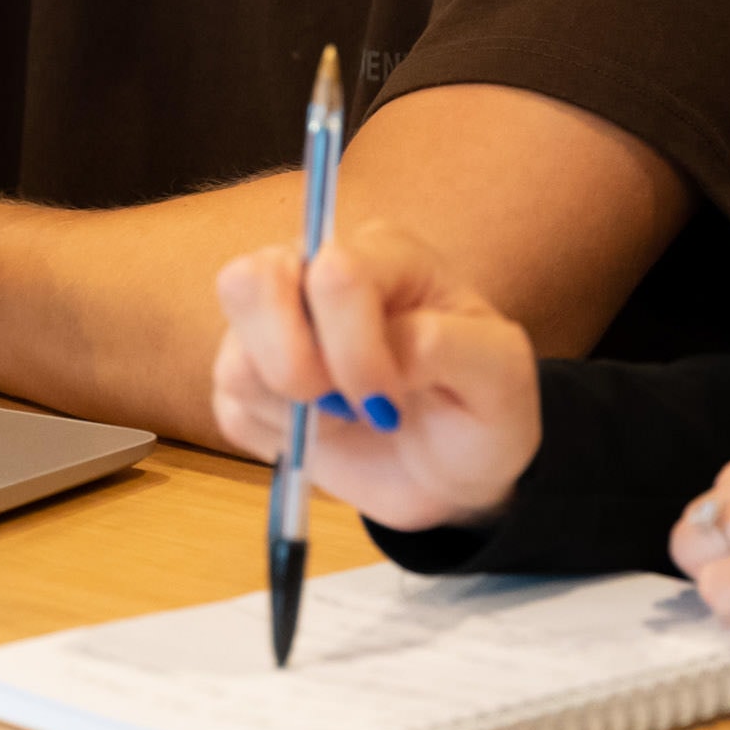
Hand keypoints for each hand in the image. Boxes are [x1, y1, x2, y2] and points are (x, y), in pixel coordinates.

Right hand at [208, 219, 541, 534]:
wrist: (452, 473)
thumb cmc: (479, 411)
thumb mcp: (500, 378)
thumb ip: (453, 347)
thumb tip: (393, 347)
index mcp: (384, 256)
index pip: (335, 274)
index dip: (356, 352)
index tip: (390, 404)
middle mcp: (315, 271)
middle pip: (249, 283)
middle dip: (293, 367)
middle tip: (342, 410)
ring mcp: (274, 324)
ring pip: (232, 354)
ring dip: (290, 409)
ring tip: (342, 420)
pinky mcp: (248, 380)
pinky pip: (228, 405)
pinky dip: (274, 435)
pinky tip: (321, 432)